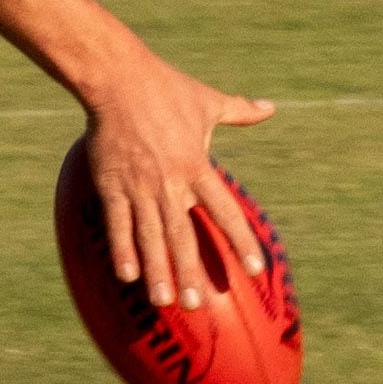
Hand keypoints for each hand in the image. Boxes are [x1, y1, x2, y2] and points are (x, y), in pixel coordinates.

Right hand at [79, 56, 281, 309]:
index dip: (241, 242)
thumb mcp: (208, 101)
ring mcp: (139, 186)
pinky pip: (118, 223)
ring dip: (157, 270)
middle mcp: (170, 182)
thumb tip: (271, 107)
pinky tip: (127, 276)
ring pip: (150, 236)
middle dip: (190, 271)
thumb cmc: (167, 88)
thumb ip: (240, 111)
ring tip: (164, 301)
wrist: (118, 78)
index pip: (225, 211)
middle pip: (183, 235)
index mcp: (197, 165)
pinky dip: (122, 249)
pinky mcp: (111, 184)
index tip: (255, 270)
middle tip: (199, 304)